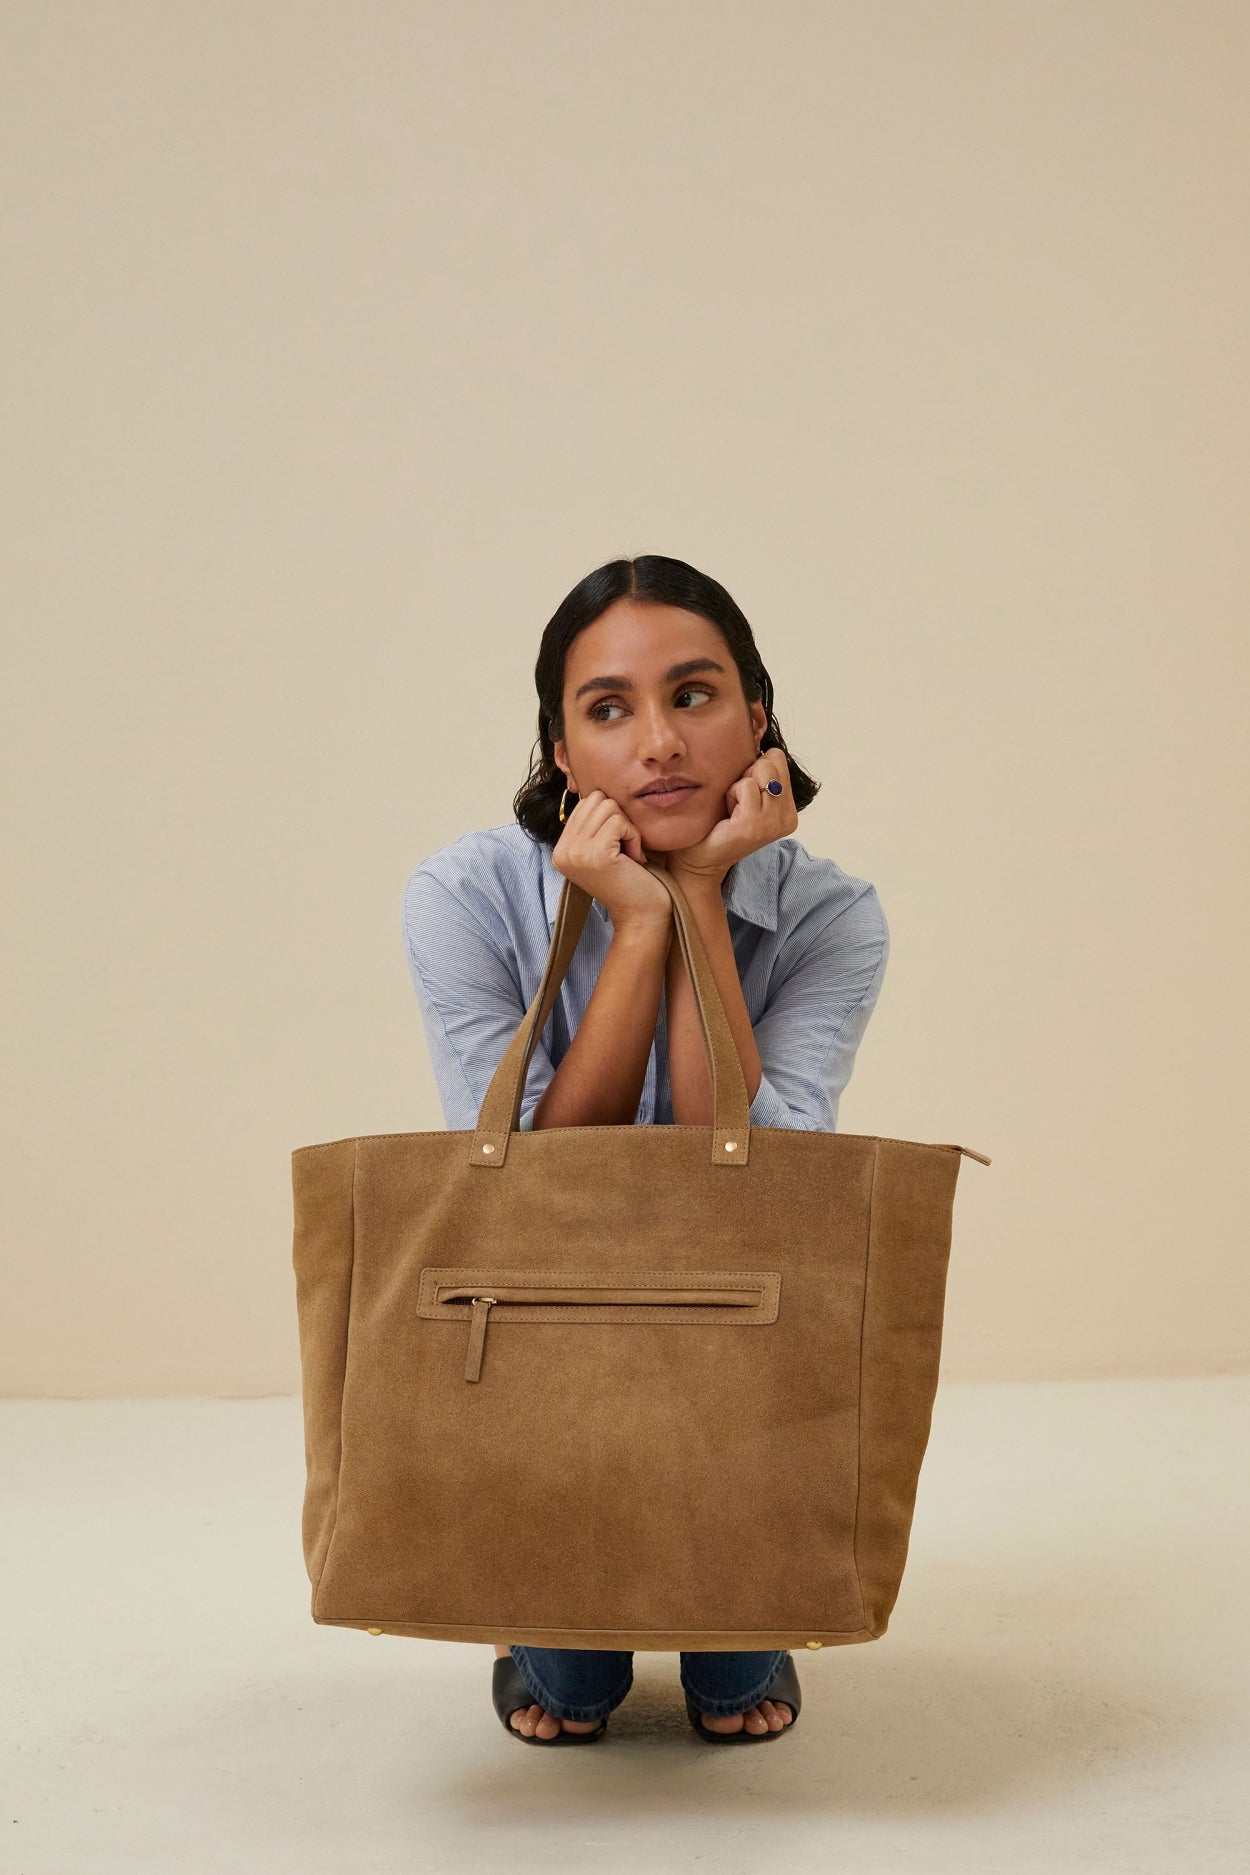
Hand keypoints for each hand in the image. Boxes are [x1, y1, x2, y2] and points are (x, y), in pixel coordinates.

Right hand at [551, 789, 672, 929]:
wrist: (641, 915)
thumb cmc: (630, 880)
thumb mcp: (602, 850)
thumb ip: (592, 825)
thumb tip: (599, 793)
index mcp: (561, 849)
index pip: (585, 803)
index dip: (609, 818)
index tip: (616, 847)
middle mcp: (562, 851)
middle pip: (596, 800)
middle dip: (618, 819)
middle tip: (625, 849)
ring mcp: (576, 853)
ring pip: (608, 807)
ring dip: (627, 828)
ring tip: (629, 855)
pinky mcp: (595, 855)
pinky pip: (619, 822)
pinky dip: (633, 837)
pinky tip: (634, 859)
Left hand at [664, 748, 798, 885]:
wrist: (697, 859)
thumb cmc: (716, 822)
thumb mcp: (744, 793)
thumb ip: (758, 770)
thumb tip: (757, 734)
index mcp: (788, 810)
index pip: (778, 757)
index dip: (754, 768)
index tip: (742, 795)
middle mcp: (787, 818)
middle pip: (771, 760)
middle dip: (747, 774)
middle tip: (735, 802)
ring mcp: (773, 823)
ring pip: (760, 770)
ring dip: (738, 785)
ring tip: (731, 808)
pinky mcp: (754, 826)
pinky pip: (745, 786)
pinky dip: (731, 794)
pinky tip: (726, 815)